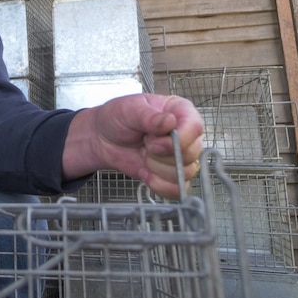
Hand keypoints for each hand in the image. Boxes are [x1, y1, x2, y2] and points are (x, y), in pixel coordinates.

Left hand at [64, 94, 203, 197]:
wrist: (102, 138)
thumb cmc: (117, 118)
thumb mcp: (128, 109)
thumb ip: (148, 116)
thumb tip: (169, 122)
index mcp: (180, 111)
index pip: (194, 127)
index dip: (176, 139)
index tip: (152, 140)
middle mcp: (185, 133)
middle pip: (190, 153)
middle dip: (160, 154)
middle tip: (144, 144)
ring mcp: (180, 155)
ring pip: (184, 172)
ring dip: (157, 168)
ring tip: (143, 154)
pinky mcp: (173, 173)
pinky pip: (177, 188)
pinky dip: (158, 184)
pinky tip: (144, 172)